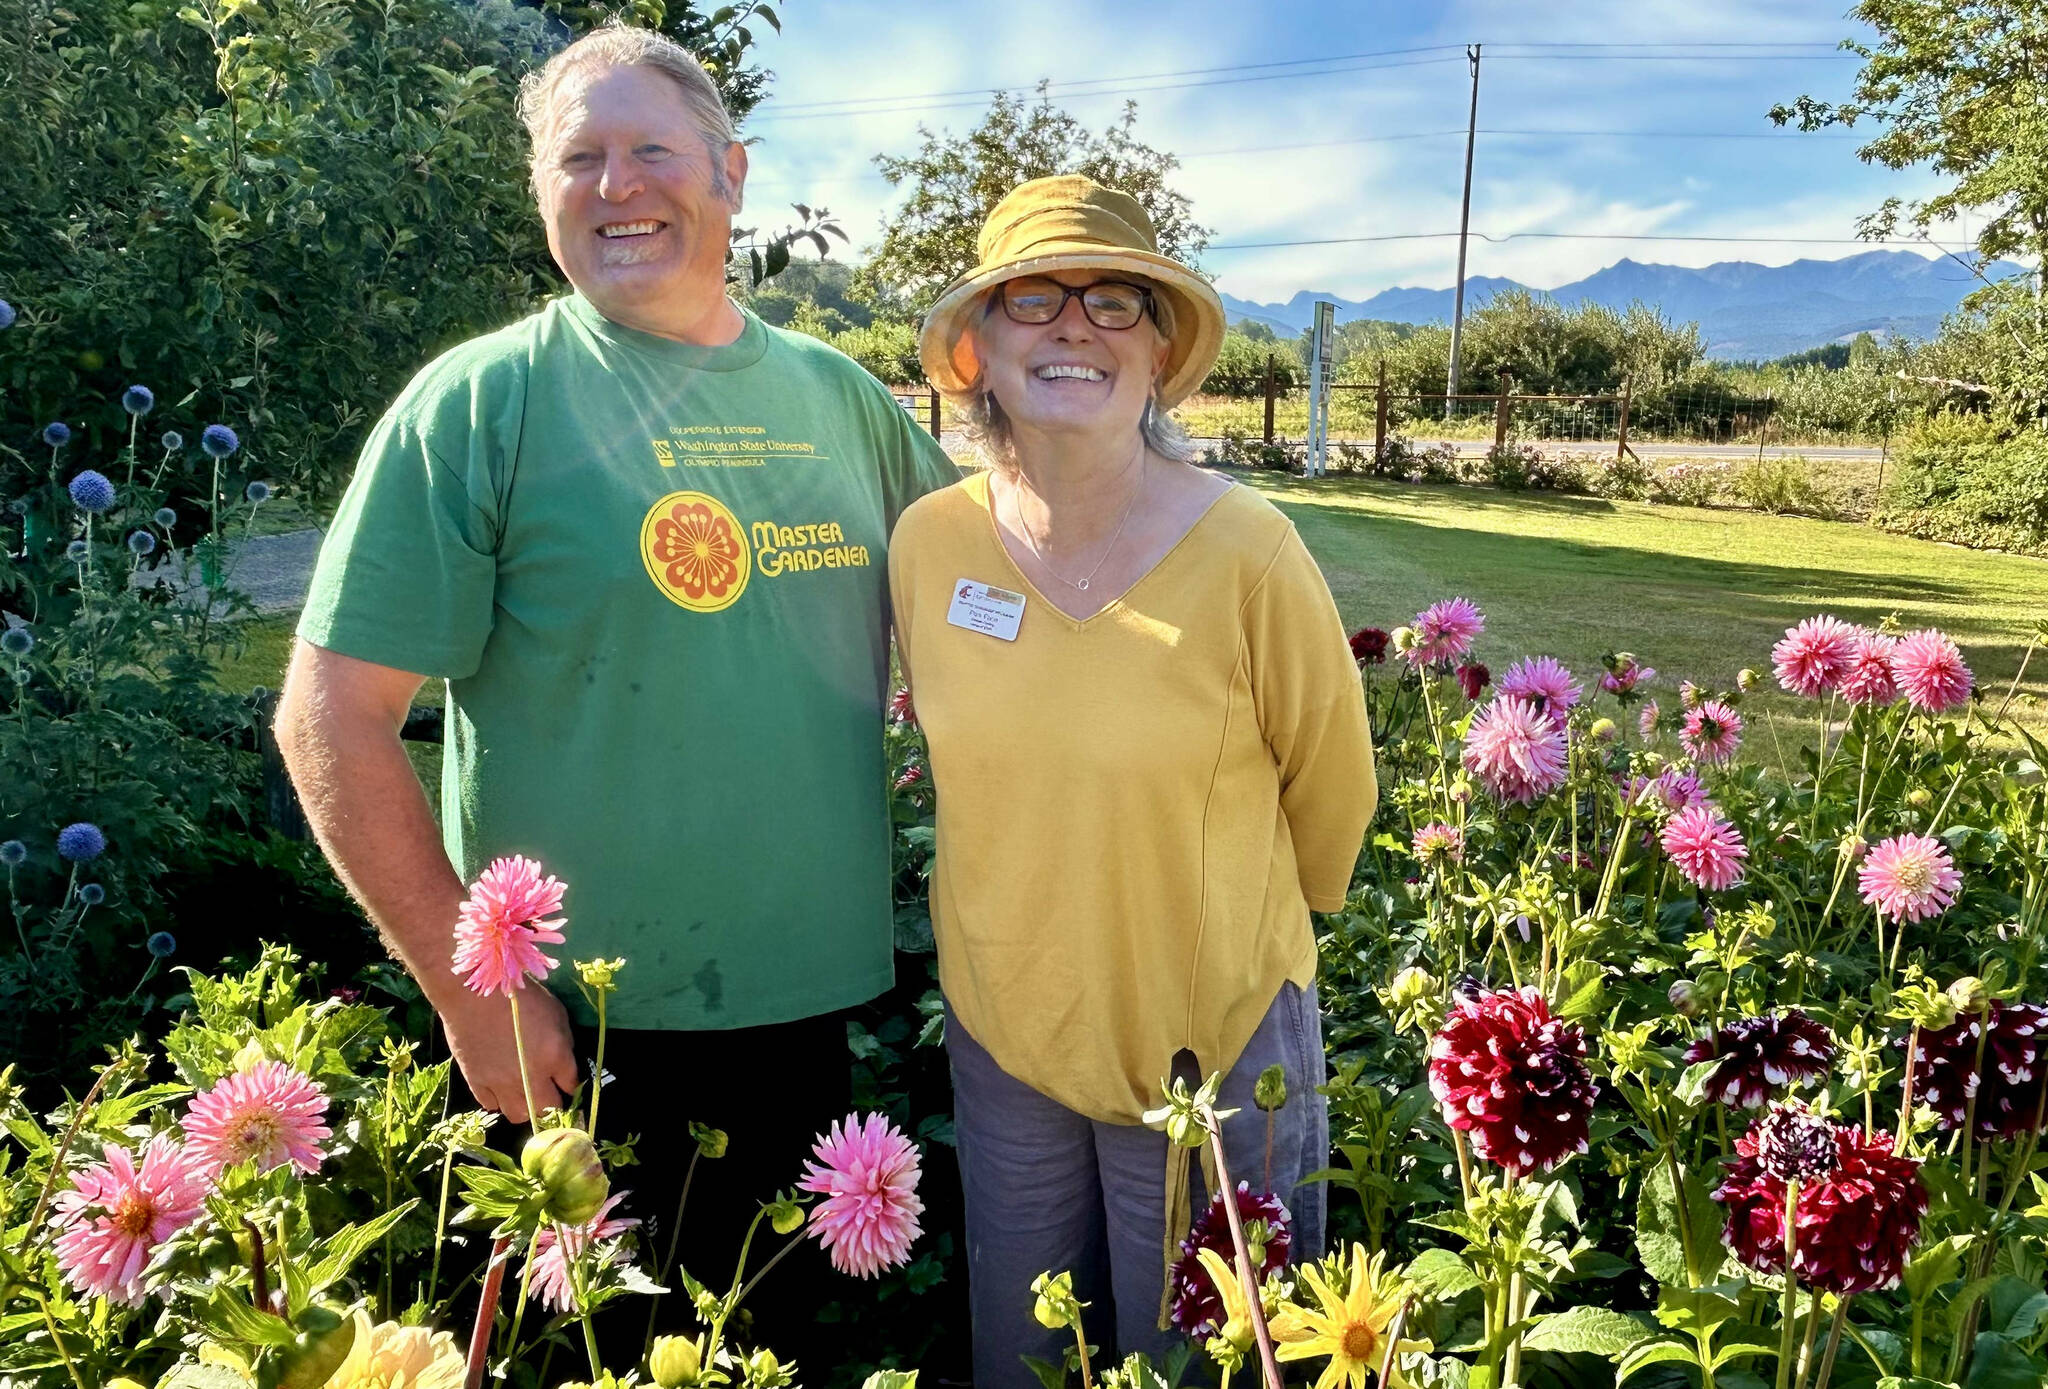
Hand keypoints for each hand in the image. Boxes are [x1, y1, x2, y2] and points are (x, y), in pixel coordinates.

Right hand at [440, 985, 578, 1124]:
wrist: (473, 995)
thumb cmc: (518, 997)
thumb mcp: (555, 1011)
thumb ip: (564, 1041)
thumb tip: (565, 1061)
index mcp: (554, 1056)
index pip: (572, 1086)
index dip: (572, 1086)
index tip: (567, 1084)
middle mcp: (531, 1077)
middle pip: (548, 1110)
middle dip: (553, 1104)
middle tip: (549, 1093)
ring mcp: (502, 1083)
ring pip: (519, 1115)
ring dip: (526, 1107)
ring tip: (524, 1094)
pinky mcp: (477, 1082)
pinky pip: (491, 1106)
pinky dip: (498, 1100)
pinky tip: (501, 1087)